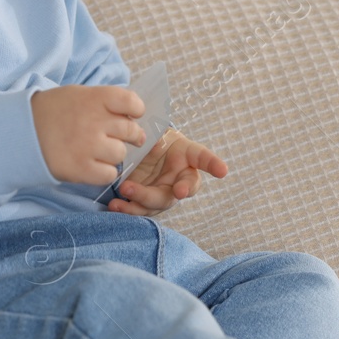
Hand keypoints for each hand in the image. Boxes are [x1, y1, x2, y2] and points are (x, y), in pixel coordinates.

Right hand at [31, 85, 145, 185]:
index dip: (136, 111)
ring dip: (114, 154)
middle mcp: (94, 121)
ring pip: (121, 153)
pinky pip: (109, 174)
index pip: (132, 102)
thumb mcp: (78, 95)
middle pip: (131, 131)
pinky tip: (94, 165)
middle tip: (119, 137)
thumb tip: (132, 114)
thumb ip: (105, 102)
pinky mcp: (80, 168)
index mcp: (94, 98)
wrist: (20, 132)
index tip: (132, 116)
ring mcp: (88, 146)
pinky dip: (105, 172)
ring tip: (100, 151)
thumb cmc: (53, 111)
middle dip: (130, 135)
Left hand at [107, 128, 227, 215]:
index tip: (223, 171)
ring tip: (125, 189)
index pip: (203, 157)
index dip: (214, 164)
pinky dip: (127, 208)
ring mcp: (162, 191)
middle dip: (182, 190)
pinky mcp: (144, 200)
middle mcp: (179, 176)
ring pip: (159, 202)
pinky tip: (115, 205)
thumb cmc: (151, 136)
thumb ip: (154, 135)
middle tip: (179, 191)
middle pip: (183, 187)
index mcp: (187, 154)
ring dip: (143, 199)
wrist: (136, 149)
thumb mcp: (153, 130)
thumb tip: (154, 145)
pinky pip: (139, 208)